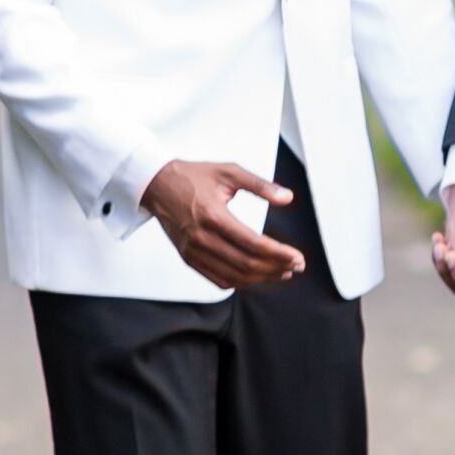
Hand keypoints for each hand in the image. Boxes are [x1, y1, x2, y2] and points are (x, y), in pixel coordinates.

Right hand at [140, 159, 301, 289]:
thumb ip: (260, 185)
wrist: (157, 185)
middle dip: (276, 268)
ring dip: (261, 278)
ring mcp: (193, 251)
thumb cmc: (193, 177)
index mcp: (213, 215)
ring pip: (234, 276)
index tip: (297, 257)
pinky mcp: (188, 258)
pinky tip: (255, 276)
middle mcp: (202, 237)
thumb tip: (287, 197)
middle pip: (246, 264)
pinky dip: (239, 282)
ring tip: (281, 272)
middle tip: (295, 266)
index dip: (279, 254)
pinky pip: (217, 279)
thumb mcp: (229, 172)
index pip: (254, 244)